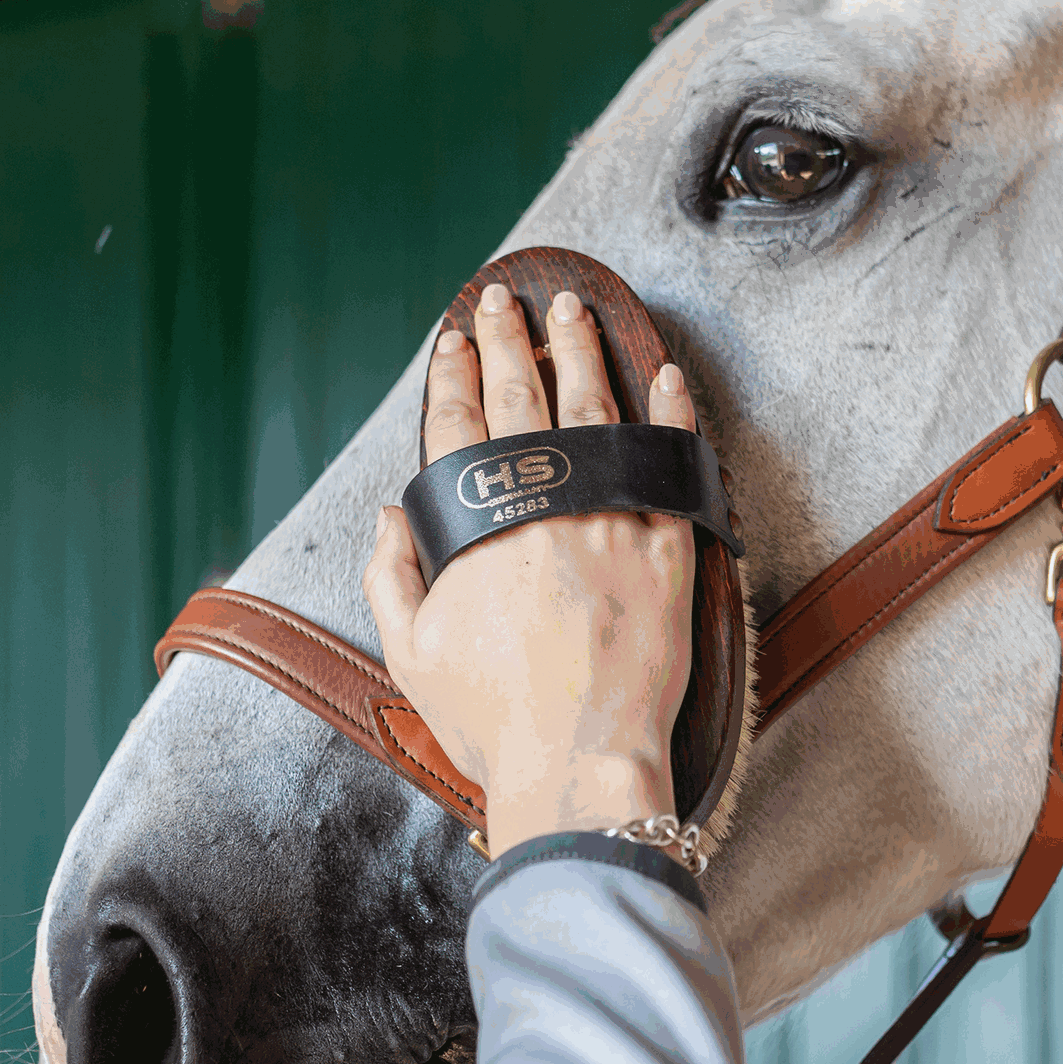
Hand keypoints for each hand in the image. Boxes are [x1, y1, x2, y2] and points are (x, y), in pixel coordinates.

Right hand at [362, 283, 697, 857]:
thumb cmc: (491, 719)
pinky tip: (665, 374)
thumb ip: (392, 574)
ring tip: (571, 310)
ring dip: (580, 354)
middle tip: (503, 299)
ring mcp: (612, 522)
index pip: (459, 426)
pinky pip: (673, 465)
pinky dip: (670, 416)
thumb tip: (389, 512)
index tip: (452, 339)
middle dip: (509, 340)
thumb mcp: (411, 653)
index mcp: (480, 527)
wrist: (580, 765)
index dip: (452, 376)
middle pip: (524, 400)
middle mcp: (547, 507)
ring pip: (597, 413)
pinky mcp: (670, 550)